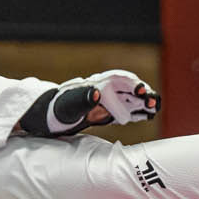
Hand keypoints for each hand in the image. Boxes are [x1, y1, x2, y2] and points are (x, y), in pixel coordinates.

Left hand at [17, 71, 160, 137]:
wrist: (44, 117)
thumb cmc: (54, 110)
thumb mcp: (66, 106)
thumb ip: (81, 99)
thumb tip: (97, 93)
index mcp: (94, 85)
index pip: (117, 81)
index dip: (131, 85)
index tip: (140, 92)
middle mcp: (101, 91)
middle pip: (126, 88)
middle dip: (141, 94)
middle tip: (152, 103)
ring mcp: (103, 102)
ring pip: (128, 99)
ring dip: (141, 103)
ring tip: (154, 108)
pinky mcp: (102, 113)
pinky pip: (122, 110)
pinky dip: (135, 112)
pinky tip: (146, 115)